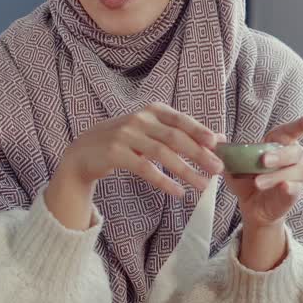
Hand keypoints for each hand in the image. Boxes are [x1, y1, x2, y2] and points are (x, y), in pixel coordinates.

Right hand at [55, 102, 223, 197]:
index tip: (218, 145)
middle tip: (218, 169)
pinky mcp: (114, 153)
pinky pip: (144, 168)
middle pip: (174, 137)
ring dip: (185, 170)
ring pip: (162, 153)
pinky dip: (163, 180)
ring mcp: (125, 135)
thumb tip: (218, 138)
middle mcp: (139, 120)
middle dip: (198, 153)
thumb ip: (183, 134)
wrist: (83, 153)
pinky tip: (177, 191)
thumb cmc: (125, 142)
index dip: (200, 131)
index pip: (180, 120)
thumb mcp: (153, 133)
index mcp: (152, 111)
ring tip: (202, 185)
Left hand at [224, 111, 302, 227]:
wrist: (251, 206)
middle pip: (295, 151)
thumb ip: (226, 151)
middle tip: (263, 161)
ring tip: (258, 183)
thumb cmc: (246, 178)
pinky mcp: (294, 193)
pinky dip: (289, 187)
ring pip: (294, 171)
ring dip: (275, 176)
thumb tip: (216, 139)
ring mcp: (296, 176)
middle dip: (279, 155)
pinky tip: (283, 187)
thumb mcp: (233, 163)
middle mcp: (293, 157)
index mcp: (280, 143)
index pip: (293, 131)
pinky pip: (296, 189)